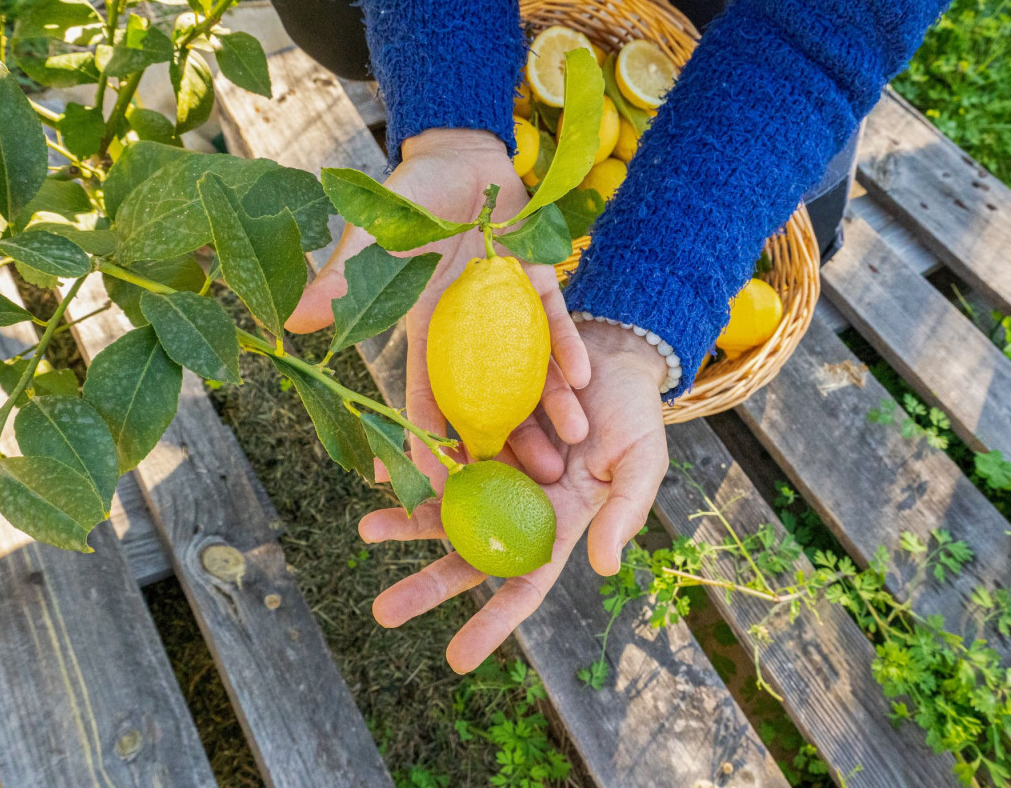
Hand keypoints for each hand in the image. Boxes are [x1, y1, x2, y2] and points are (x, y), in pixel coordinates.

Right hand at [286, 128, 590, 487]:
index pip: (426, 394)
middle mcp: (469, 331)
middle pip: (489, 398)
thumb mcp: (374, 238)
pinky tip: (584, 377)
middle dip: (507, 441)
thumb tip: (296, 324)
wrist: (459, 154)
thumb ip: (343, 277)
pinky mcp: (537, 284)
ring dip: (550, 407)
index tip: (437, 481)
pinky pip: (554, 323)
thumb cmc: (408, 196)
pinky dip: (567, 347)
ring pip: (529, 371)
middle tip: (528, 484)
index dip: (429, 436)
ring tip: (572, 444)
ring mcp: (506, 310)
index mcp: (425, 330)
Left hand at [360, 322, 669, 672]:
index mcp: (557, 526)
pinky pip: (438, 452)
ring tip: (368, 528)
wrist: (610, 351)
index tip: (456, 659)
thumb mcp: (642, 462)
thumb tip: (603, 567)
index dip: (491, 623)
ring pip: (444, 507)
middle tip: (384, 611)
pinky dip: (411, 463)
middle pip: (468, 555)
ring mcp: (494, 469)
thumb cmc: (635, 415)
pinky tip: (380, 470)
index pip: (522, 585)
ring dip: (406, 520)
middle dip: (427, 585)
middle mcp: (517, 505)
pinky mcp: (477, 428)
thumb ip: (625, 512)